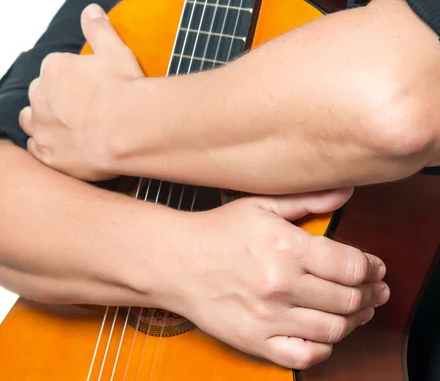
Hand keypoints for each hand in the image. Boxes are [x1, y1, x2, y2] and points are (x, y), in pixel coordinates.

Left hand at [19, 3, 142, 180]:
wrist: (127, 130)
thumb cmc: (123, 90)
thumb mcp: (114, 52)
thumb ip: (99, 30)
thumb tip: (90, 11)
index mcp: (54, 69)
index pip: (55, 68)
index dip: (71, 77)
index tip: (88, 86)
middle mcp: (40, 97)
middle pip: (40, 93)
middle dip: (54, 98)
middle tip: (81, 107)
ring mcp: (42, 128)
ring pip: (30, 120)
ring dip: (42, 121)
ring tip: (66, 126)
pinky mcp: (47, 155)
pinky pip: (35, 149)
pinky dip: (45, 147)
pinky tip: (62, 147)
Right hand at [157, 188, 388, 369]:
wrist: (173, 261)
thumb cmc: (214, 232)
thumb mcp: (260, 205)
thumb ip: (307, 200)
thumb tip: (347, 192)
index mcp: (287, 248)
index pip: (352, 266)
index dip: (372, 268)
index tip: (374, 267)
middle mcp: (281, 285)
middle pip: (349, 299)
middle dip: (371, 294)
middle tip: (374, 291)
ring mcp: (268, 317)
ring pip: (334, 329)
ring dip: (355, 321)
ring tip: (357, 312)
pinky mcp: (254, 340)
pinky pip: (304, 355)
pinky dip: (324, 349)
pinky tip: (325, 336)